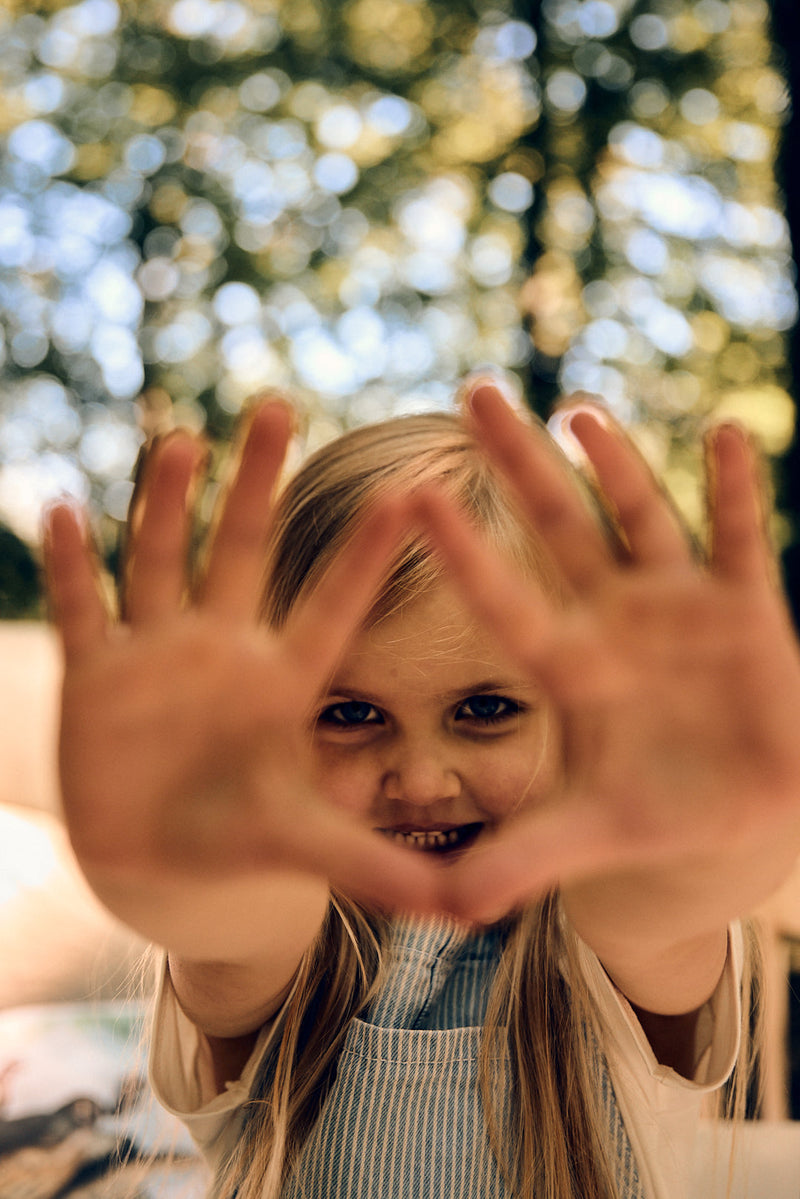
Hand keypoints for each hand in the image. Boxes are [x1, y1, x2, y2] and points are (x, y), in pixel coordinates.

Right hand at [44, 400, 440, 921]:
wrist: (163, 863)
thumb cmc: (244, 842)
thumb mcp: (310, 845)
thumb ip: (379, 865)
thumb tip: (470, 909)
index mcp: (284, 679)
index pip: (333, 605)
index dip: (367, 554)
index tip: (409, 492)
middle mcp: (224, 648)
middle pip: (242, 551)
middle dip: (256, 482)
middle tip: (280, 406)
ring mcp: (157, 655)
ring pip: (161, 561)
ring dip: (165, 503)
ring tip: (182, 440)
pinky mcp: (96, 677)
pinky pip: (83, 610)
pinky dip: (72, 568)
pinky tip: (64, 513)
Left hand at [416, 383, 799, 927]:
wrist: (732, 812)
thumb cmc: (649, 813)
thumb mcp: (584, 838)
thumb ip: (520, 859)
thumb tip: (445, 911)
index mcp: (567, 666)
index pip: (504, 598)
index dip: (465, 550)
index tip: (413, 494)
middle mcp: (613, 618)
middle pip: (557, 528)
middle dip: (518, 462)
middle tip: (472, 390)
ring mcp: (678, 605)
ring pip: (640, 517)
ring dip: (615, 461)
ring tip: (577, 407)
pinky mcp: (746, 606)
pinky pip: (740, 538)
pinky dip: (736, 489)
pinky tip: (727, 432)